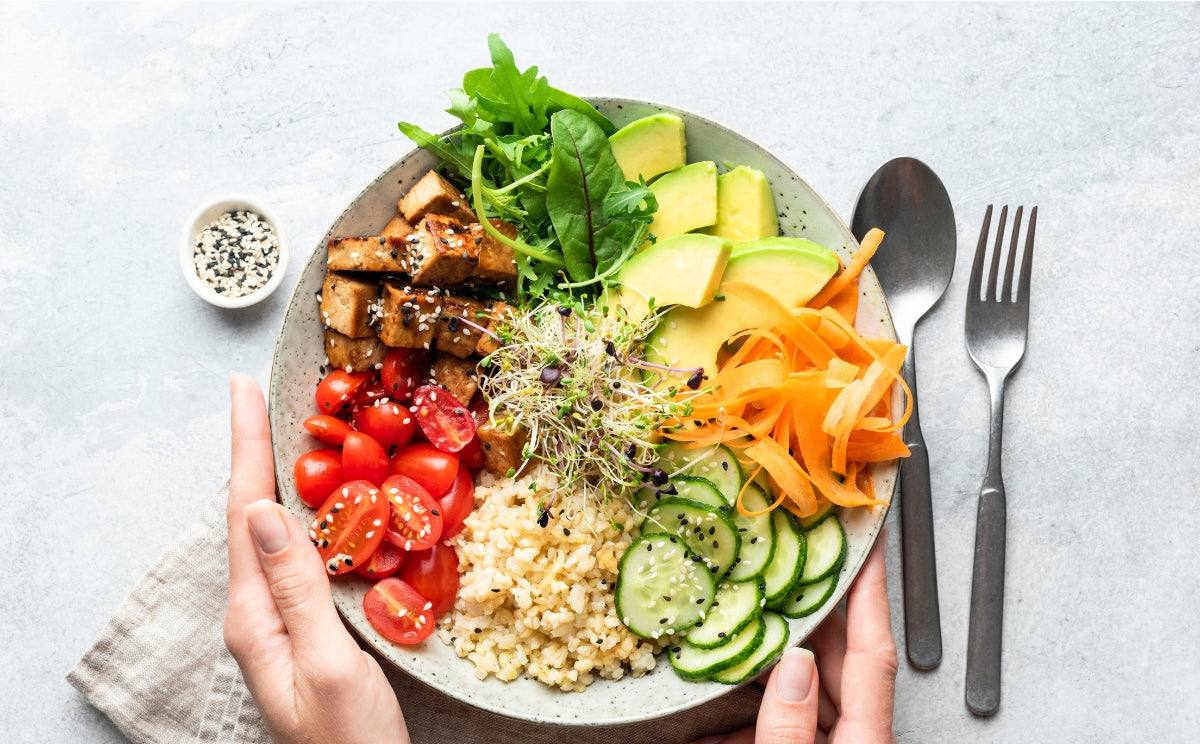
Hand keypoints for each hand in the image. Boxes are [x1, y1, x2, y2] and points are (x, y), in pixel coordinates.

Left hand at [223, 372, 409, 743]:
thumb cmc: (352, 740)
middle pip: (252, 515)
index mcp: (256, 616)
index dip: (246, 447)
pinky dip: (311, 513)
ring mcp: (282, 622)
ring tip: (282, 428)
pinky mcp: (309, 628)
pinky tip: (325, 501)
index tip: (242, 390)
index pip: (245, 514)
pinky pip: (303, 555)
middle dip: (254, 449)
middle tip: (258, 394)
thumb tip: (265, 511)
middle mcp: (259, 613)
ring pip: (276, 533)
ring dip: (278, 476)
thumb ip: (298, 588)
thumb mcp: (327, 664)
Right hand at [696, 530, 897, 743]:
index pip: (874, 650)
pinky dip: (749, 721)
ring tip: (738, 633)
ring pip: (806, 694)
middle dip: (803, 616)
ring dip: (766, 670)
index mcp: (866, 740)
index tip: (871, 542)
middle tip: (782, 570)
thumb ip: (789, 727)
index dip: (872, 589)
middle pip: (835, 662)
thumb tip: (793, 665)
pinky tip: (711, 726)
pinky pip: (786, 728)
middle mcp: (858, 740)